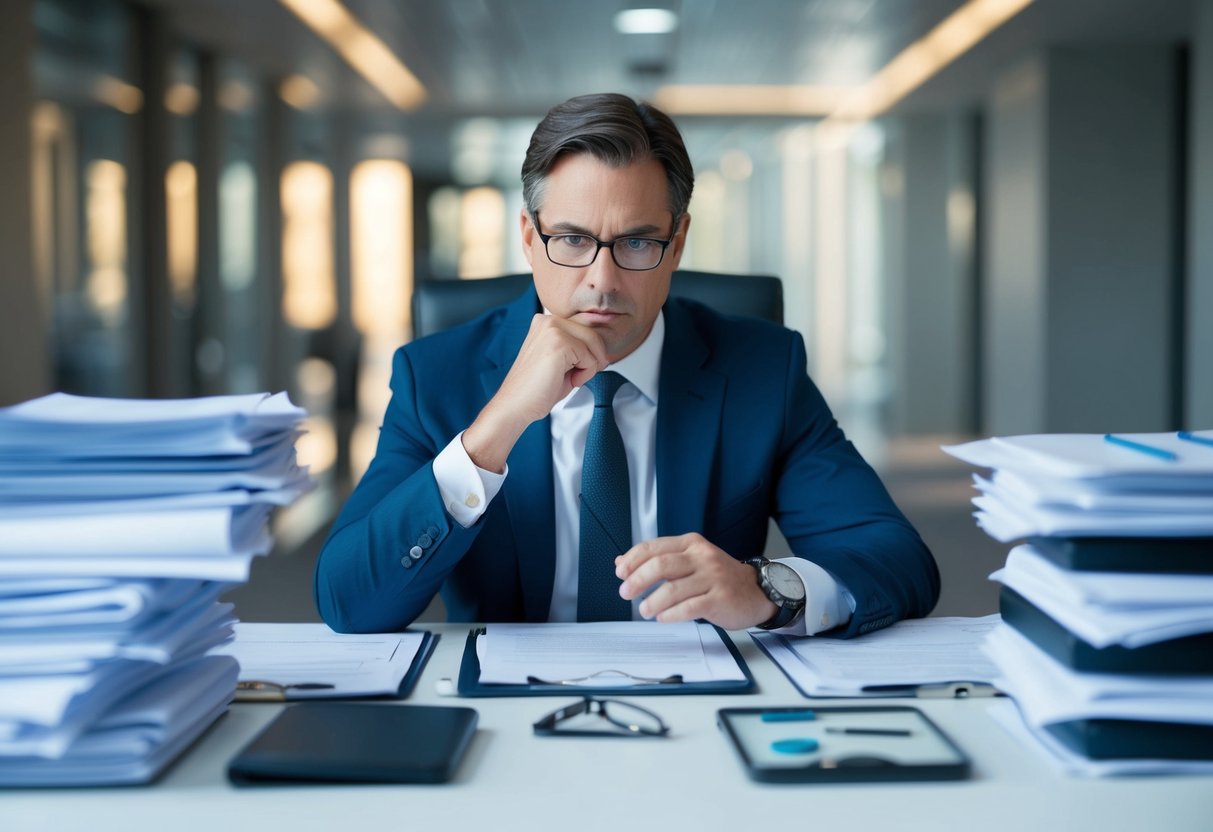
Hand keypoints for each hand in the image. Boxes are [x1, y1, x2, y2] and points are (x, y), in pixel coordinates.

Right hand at [463, 314, 608, 471]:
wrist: (516, 406)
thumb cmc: (538, 388)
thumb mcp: (563, 361)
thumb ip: (579, 347)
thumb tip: (604, 347)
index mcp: (546, 321)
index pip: (586, 329)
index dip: (590, 352)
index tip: (579, 369)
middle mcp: (548, 319)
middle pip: (593, 334)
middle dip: (593, 359)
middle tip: (576, 377)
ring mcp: (553, 329)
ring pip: (594, 344)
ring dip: (589, 367)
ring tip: (569, 378)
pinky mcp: (559, 342)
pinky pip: (590, 357)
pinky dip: (585, 374)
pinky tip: (566, 381)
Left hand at [614, 533, 777, 629]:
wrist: (756, 591)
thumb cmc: (718, 578)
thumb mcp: (690, 562)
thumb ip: (659, 560)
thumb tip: (622, 563)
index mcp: (691, 544)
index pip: (654, 547)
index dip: (633, 560)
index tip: (620, 574)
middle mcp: (702, 557)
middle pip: (661, 565)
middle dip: (638, 580)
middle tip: (626, 593)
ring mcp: (713, 577)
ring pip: (673, 588)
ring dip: (652, 602)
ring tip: (645, 611)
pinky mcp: (720, 598)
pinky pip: (689, 607)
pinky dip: (671, 614)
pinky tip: (663, 618)